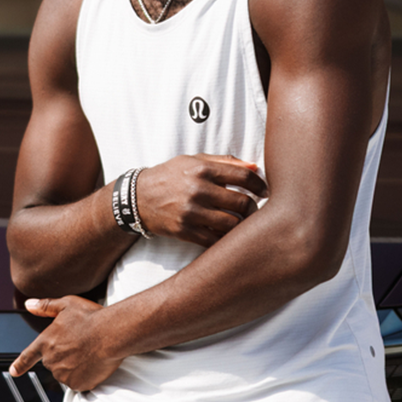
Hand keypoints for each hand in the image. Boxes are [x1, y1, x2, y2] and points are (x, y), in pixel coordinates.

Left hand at [9, 296, 122, 391]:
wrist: (111, 333)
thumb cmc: (90, 317)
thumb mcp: (66, 304)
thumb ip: (45, 306)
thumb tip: (28, 304)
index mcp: (45, 342)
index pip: (28, 356)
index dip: (20, 364)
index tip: (13, 372)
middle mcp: (51, 360)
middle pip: (54, 362)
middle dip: (64, 355)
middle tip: (80, 343)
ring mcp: (64, 375)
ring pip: (66, 373)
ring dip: (74, 366)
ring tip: (88, 351)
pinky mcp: (78, 384)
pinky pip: (80, 382)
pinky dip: (85, 376)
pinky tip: (93, 363)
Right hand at [136, 154, 266, 247]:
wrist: (136, 198)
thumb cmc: (169, 176)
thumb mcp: (192, 161)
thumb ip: (223, 162)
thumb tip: (254, 167)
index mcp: (201, 169)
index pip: (243, 176)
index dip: (259, 185)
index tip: (264, 191)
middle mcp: (197, 190)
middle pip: (242, 202)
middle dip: (253, 208)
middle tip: (252, 210)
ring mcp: (191, 212)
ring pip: (232, 224)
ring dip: (241, 225)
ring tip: (240, 222)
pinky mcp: (184, 230)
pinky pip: (215, 239)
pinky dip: (224, 238)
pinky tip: (224, 233)